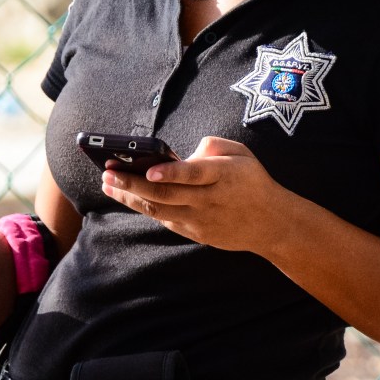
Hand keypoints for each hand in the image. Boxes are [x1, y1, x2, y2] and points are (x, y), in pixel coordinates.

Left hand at [99, 136, 298, 254]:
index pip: (193, 174)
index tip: (150, 170)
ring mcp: (200, 219)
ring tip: (107, 184)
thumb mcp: (241, 153)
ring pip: (159, 209)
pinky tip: (126, 196)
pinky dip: (143, 208)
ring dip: (130, 197)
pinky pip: (164, 219)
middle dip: (133, 183)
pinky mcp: (195, 232)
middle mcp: (208, 200)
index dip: (171, 173)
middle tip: (108, 172)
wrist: (271, 223)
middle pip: (166, 194)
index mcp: (222, 176)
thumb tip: (182, 154)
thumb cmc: (252, 181)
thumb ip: (212, 146)